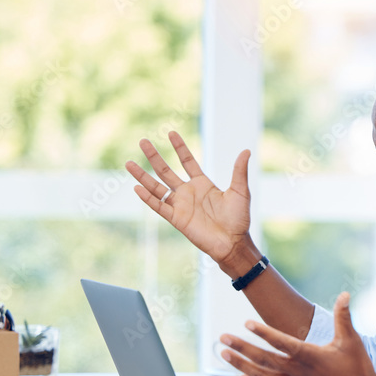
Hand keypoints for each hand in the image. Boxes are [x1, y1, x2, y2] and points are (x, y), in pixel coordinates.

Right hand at [126, 131, 253, 266]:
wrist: (233, 243)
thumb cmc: (239, 219)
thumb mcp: (240, 191)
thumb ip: (239, 171)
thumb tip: (246, 151)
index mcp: (203, 184)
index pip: (187, 162)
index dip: (180, 148)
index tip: (171, 133)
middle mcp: (188, 193)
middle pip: (166, 171)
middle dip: (154, 157)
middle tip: (142, 141)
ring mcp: (181, 205)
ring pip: (156, 187)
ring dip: (142, 176)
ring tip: (128, 163)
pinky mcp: (177, 219)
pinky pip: (158, 206)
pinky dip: (148, 198)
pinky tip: (137, 188)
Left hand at [219, 293, 375, 375]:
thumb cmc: (359, 369)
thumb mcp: (351, 340)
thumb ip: (344, 316)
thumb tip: (344, 294)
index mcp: (310, 356)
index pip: (281, 343)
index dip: (263, 333)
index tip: (247, 323)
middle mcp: (298, 372)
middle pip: (264, 359)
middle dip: (241, 348)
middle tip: (223, 338)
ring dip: (241, 366)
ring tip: (225, 355)